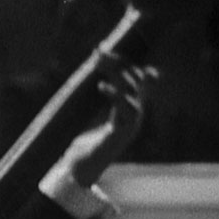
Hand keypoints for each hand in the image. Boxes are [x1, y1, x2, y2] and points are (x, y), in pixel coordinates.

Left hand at [60, 51, 158, 186]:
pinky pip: (126, 111)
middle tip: (98, 53)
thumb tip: (89, 74)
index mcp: (127, 109)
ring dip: (118, 76)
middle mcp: (133, 116)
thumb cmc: (85, 142)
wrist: (81, 169)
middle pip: (136, 82)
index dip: (123, 62)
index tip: (102, 49)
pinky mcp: (121, 134)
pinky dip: (116, 96)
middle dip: (118, 64)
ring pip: (134, 94)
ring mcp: (129, 125)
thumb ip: (94, 98)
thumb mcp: (89, 115)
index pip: (136, 79)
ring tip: (100, 64)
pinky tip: (102, 86)